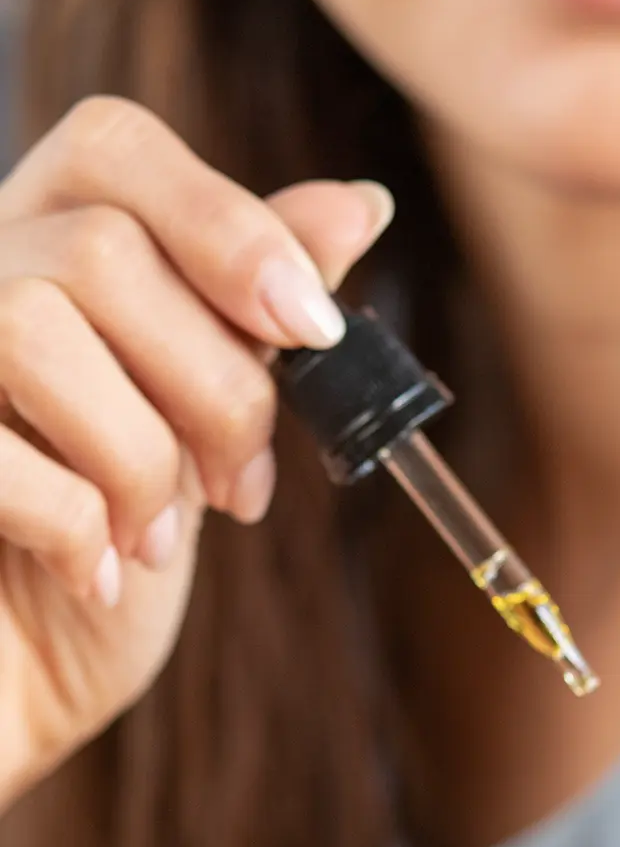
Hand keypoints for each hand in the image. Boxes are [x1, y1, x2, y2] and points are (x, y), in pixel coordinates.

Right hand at [0, 95, 392, 810]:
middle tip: (236, 488)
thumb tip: (358, 203)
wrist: (14, 699)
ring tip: (153, 540)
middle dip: (212, 384)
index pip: (114, 146)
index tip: (313, 327)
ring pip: (36, 325)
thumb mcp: (201, 436)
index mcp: (35, 250)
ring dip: (139, 457)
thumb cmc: (104, 570)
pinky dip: (73, 525)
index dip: (225, 223)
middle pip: (104, 248)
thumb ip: (254, 318)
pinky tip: (93, 576)